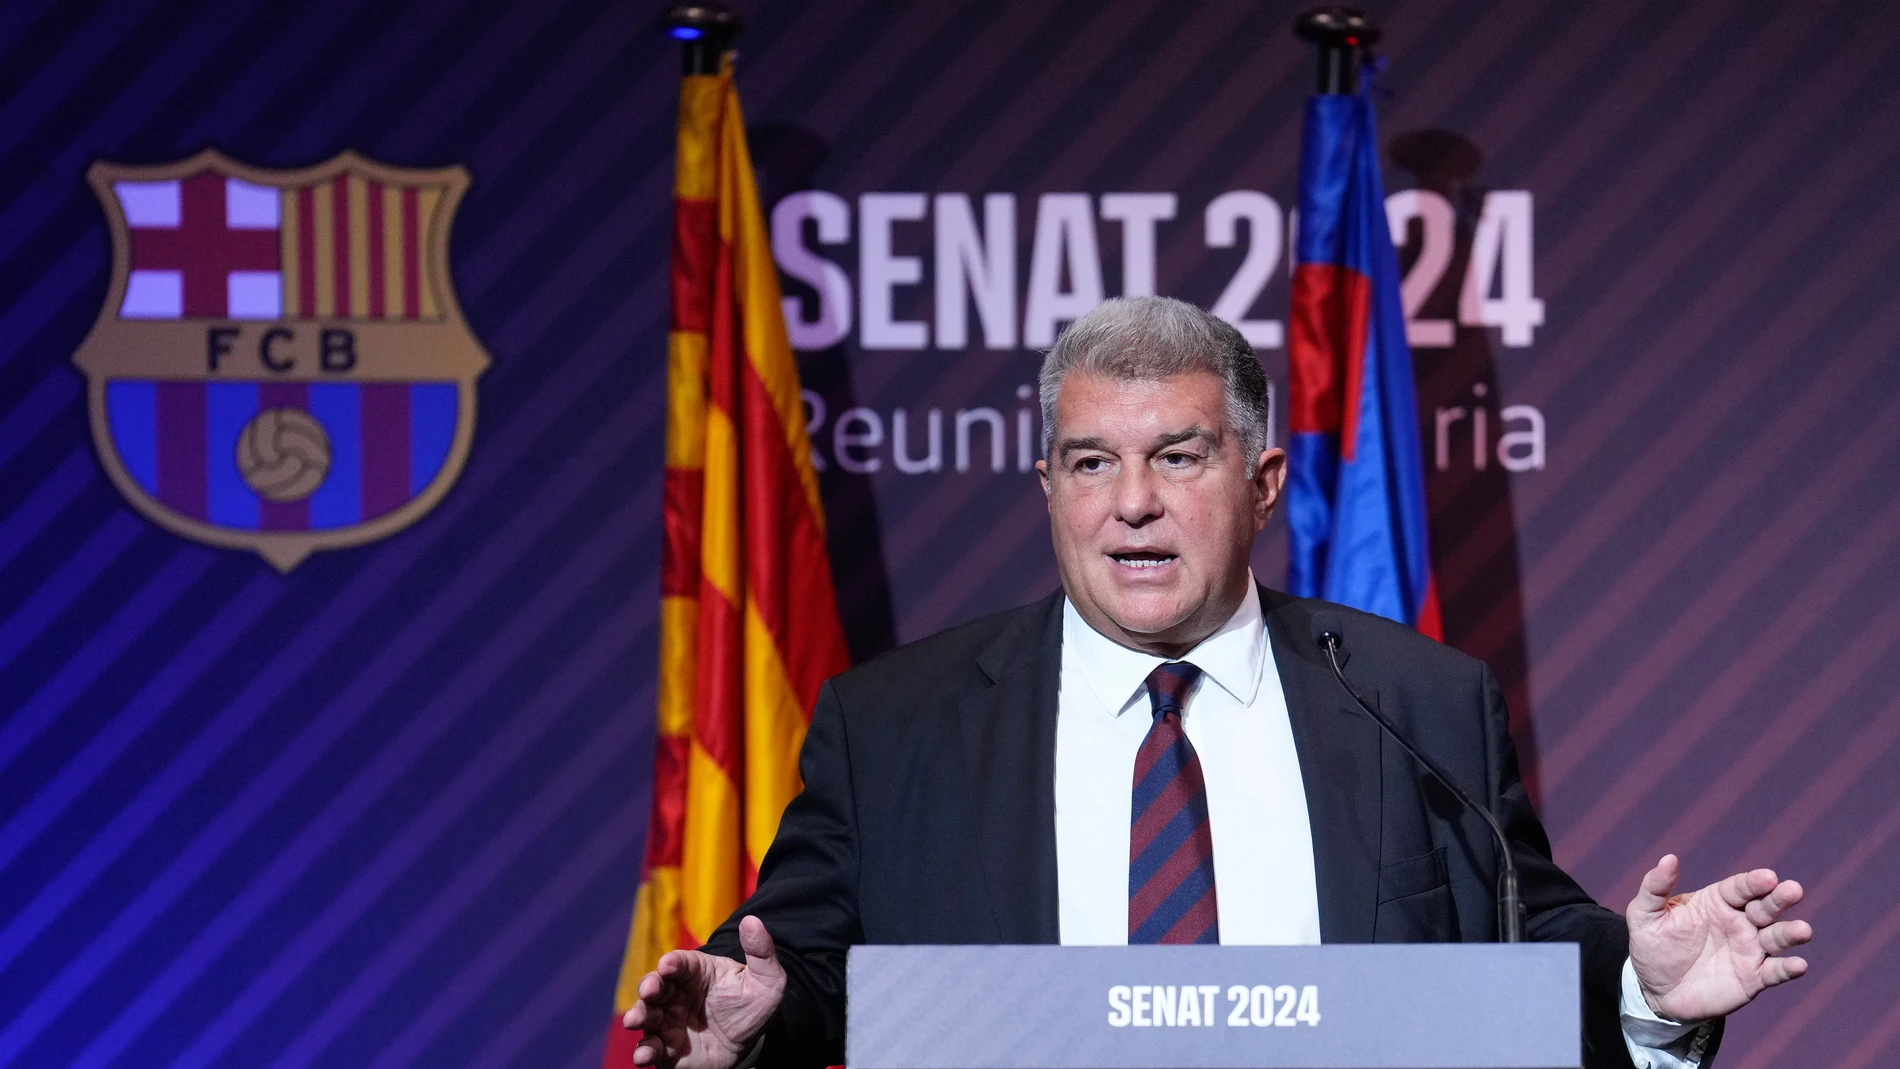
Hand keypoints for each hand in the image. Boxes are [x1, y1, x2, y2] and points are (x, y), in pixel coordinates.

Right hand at [621, 916, 786, 1068]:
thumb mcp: (766, 980)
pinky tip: (643, 1056)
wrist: (748, 1045)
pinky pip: (650, 1048)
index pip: (680, 962)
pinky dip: (643, 1051)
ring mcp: (667, 1021)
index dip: (673, 962)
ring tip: (634, 1021)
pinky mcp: (665, 1048)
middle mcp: (675, 994)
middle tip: (648, 990)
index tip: (669, 965)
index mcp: (696, 971)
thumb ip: (761, 952)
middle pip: (655, 985)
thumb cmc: (752, 1007)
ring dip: (638, 1016)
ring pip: (646, 1015)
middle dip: (648, 986)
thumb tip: (752, 921)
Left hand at [1625, 854, 1811, 1022]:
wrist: (1656, 990)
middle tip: (1793, 890)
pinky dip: (1789, 969)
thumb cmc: (1653, 946)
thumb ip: (1655, 887)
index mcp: (1717, 901)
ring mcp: (1750, 950)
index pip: (1740, 887)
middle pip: (1765, 907)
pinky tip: (1799, 965)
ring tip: (1803, 930)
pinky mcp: (1754, 978)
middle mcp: (1740, 922)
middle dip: (1780, 899)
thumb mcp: (1644, 915)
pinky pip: (1775, 972)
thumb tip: (1668, 858)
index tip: (1768, 877)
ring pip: (1777, 938)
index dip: (1754, 882)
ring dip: (1791, 933)